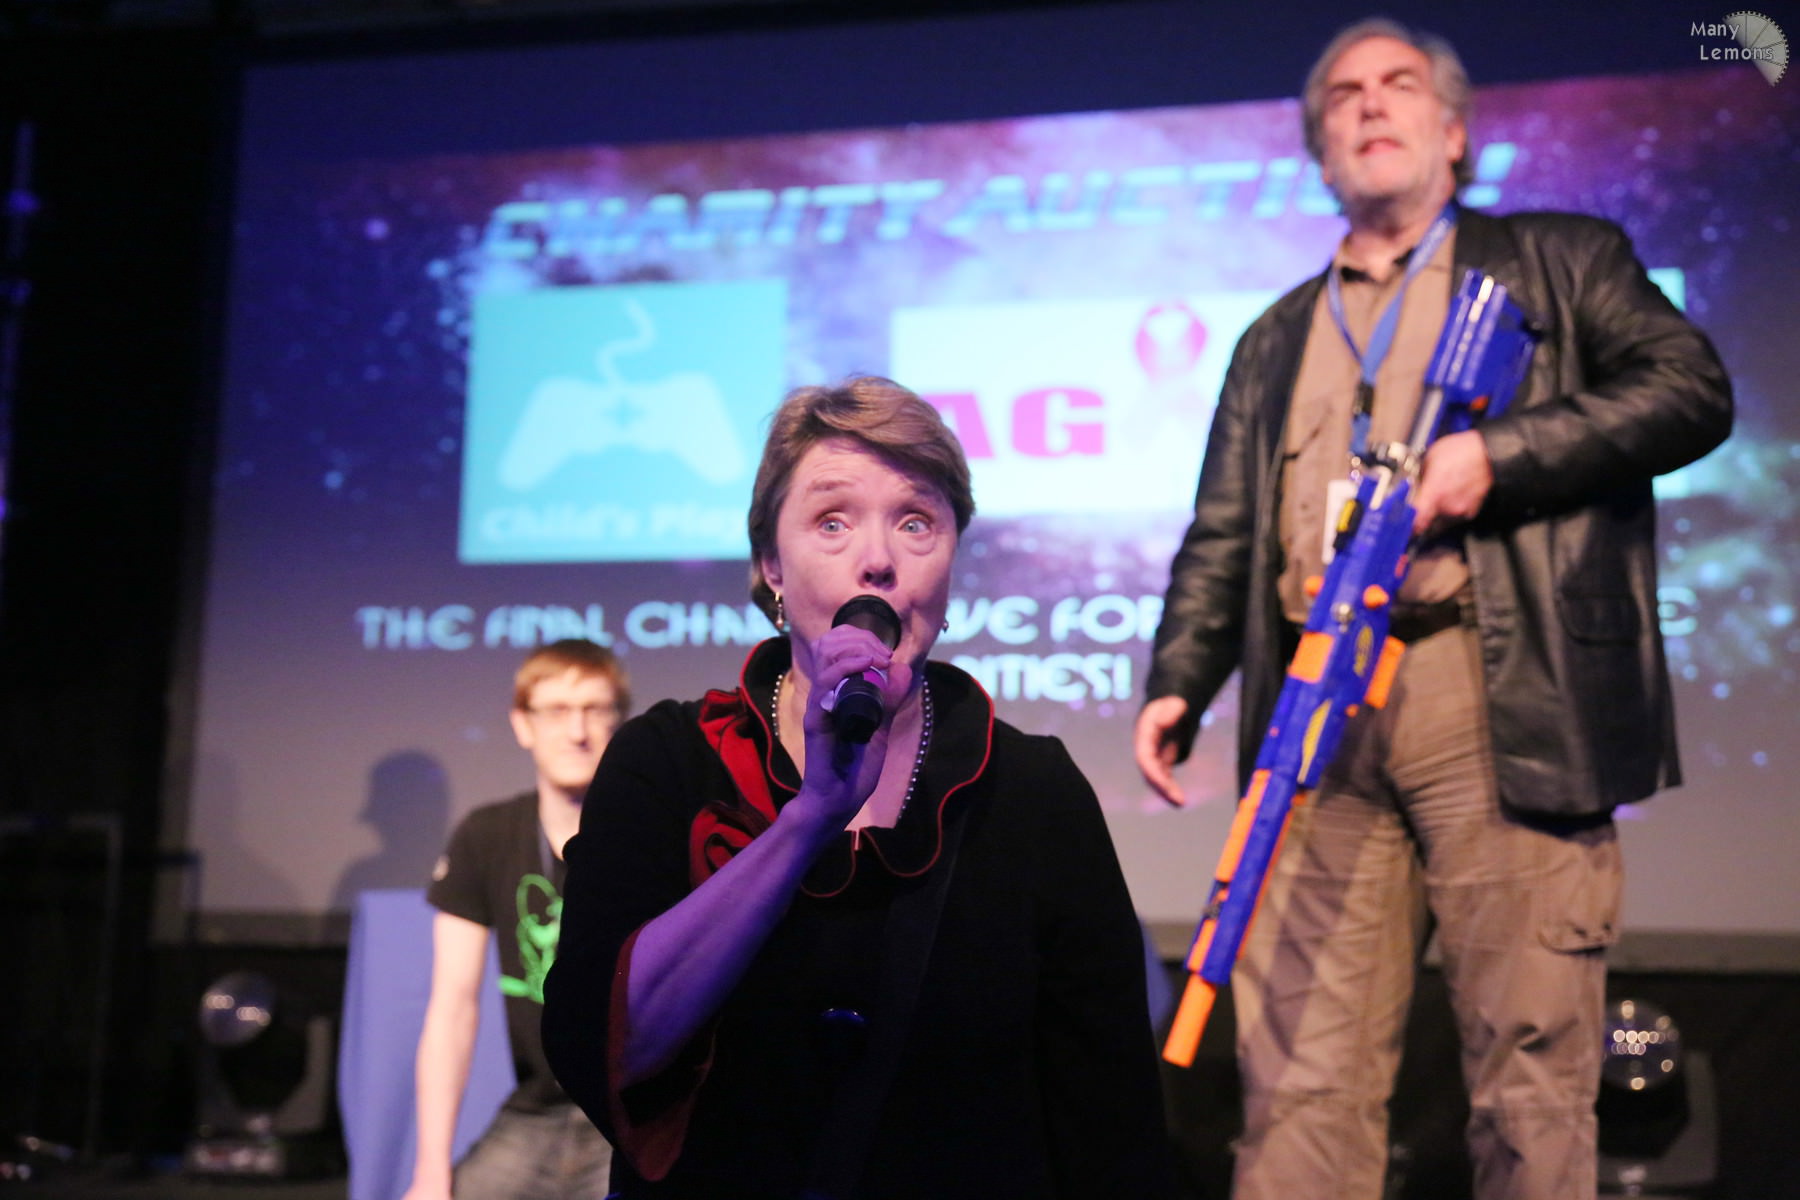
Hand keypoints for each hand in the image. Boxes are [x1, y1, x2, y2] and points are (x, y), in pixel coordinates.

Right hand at [792, 622, 913, 826]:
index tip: (887, 652)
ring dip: (855, 648)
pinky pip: (824, 684)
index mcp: (837, 693)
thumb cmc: (855, 769)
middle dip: (860, 638)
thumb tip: (902, 668)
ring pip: (826, 656)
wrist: (839, 800)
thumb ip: (890, 700)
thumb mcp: (881, 728)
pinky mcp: (815, 718)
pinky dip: (845, 667)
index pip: (838, 648)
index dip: (862, 640)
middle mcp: (825, 694)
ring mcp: (818, 704)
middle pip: (830, 645)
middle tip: (884, 653)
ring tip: (878, 657)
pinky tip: (866, 665)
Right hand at [1134, 695, 1191, 807]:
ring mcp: (1152, 756)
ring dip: (1166, 792)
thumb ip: (1170, 711)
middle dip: (1161, 788)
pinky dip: (1170, 789)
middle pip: (1149, 772)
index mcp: (1144, 735)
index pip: (1145, 758)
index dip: (1153, 773)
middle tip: (1179, 802)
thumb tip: (1161, 723)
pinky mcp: (1161, 761)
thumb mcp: (1174, 703)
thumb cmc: (1172, 703)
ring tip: (1180, 803)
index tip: (1164, 785)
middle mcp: (1145, 748)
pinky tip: (1180, 800)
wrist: (1169, 706)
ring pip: (1155, 778)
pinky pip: (1163, 778)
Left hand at [1412, 430, 1492, 537]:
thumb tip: (1409, 486)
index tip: (1398, 525)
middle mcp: (1448, 507)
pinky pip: (1454, 516)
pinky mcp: (1471, 511)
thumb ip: (1418, 477)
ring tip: (1436, 496)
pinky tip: (1449, 495)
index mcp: (1435, 494)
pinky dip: (1449, 509)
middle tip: (1416, 506)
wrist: (1490, 452)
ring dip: (1434, 513)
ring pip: (1440, 521)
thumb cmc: (1462, 451)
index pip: (1414, 522)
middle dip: (1419, 517)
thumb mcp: (1429, 458)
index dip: (1404, 526)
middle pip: (1426, 523)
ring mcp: (1461, 511)